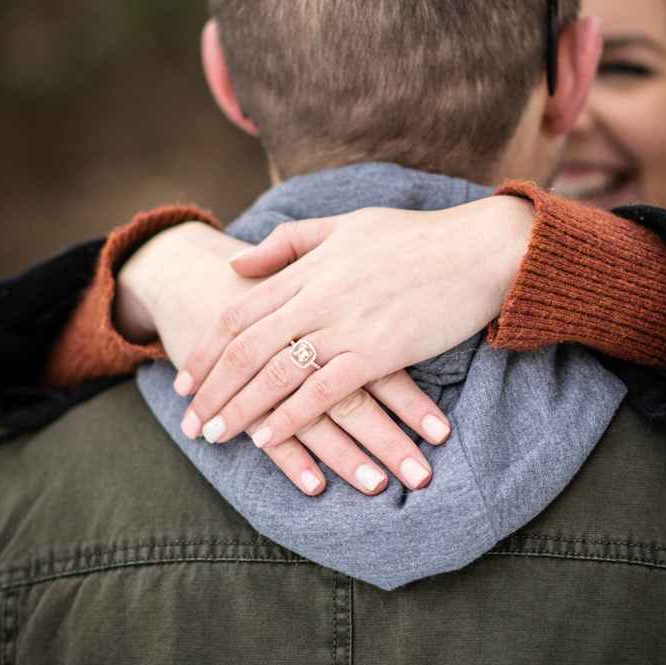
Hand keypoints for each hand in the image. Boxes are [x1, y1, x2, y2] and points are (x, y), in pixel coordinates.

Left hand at [175, 194, 534, 451]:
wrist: (478, 249)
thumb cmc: (415, 237)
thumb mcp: (344, 225)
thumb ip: (289, 242)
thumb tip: (236, 262)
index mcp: (308, 267)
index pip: (239, 313)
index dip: (208, 350)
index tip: (187, 378)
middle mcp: (317, 297)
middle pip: (246, 348)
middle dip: (212, 389)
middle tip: (190, 422)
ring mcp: (345, 325)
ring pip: (274, 374)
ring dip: (240, 409)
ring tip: (215, 436)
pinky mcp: (377, 352)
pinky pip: (321, 392)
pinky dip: (290, 418)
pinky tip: (267, 439)